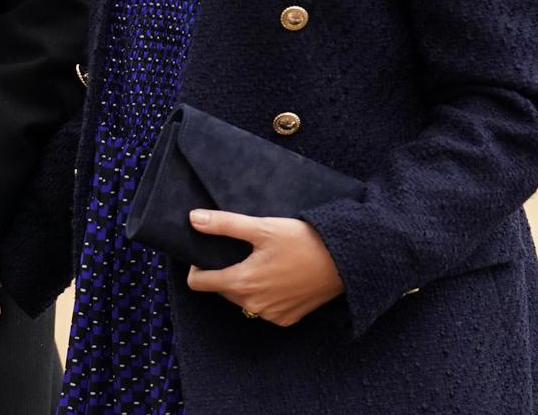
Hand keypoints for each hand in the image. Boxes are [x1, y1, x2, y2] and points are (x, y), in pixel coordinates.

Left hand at [185, 209, 342, 326]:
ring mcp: (271, 314)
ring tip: (261, 260)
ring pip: (241, 299)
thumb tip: (193, 219)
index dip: (197, 266)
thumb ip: (224, 225)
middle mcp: (253, 305)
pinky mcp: (287, 319)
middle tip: (241, 250)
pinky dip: (264, 294)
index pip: (198, 283)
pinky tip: (278, 276)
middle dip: (224, 270)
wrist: (344, 261)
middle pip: (221, 289)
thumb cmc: (302, 241)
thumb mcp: (261, 228)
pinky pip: (263, 308)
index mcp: (242, 283)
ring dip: (244, 283)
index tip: (209, 251)